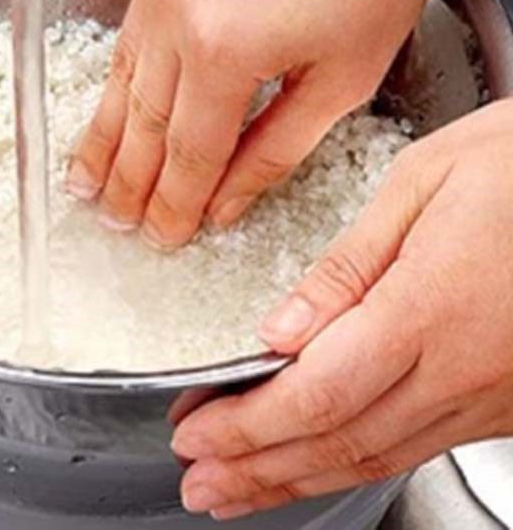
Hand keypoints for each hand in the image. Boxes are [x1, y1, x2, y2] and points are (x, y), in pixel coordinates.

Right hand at [66, 0, 463, 249]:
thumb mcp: (346, 71)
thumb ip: (277, 146)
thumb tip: (227, 201)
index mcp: (227, 49)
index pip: (189, 152)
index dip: (174, 203)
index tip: (163, 235)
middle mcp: (176, 9)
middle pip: (141, 119)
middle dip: (126, 180)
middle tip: (111, 220)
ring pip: (122, 71)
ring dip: (103, 133)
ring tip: (81, 178)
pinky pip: (134, 15)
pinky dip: (125, 64)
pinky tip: (115, 94)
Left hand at [171, 99, 512, 519]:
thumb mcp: (423, 184)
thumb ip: (347, 267)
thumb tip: (281, 328)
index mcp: (430, 308)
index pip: (317, 393)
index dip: (247, 426)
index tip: (195, 433)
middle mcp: (463, 368)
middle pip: (339, 439)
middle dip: (257, 468)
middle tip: (200, 483)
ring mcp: (491, 395)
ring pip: (378, 455)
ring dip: (298, 478)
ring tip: (240, 491)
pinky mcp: (505, 400)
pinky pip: (417, 446)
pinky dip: (355, 462)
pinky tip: (320, 463)